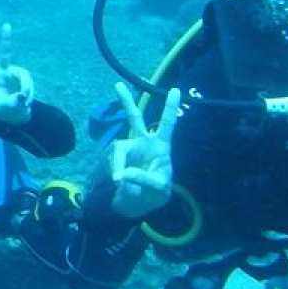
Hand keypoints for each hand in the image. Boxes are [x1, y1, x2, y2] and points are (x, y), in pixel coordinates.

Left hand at [0, 23, 34, 125]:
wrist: (14, 114)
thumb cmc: (3, 110)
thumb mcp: (3, 108)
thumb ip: (12, 102)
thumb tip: (22, 95)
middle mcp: (2, 71)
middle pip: (5, 54)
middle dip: (6, 40)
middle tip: (6, 25)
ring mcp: (14, 73)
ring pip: (23, 77)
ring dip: (26, 90)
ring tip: (24, 103)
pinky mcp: (24, 78)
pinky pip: (29, 84)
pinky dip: (29, 93)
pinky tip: (26, 102)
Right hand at [107, 82, 180, 219]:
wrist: (139, 204)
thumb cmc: (155, 193)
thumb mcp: (158, 189)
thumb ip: (143, 179)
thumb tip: (120, 173)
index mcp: (162, 147)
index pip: (167, 124)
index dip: (170, 108)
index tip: (175, 90)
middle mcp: (144, 144)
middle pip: (135, 119)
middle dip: (126, 102)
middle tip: (117, 85)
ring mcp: (129, 151)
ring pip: (118, 146)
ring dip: (116, 162)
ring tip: (118, 180)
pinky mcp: (117, 161)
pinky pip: (112, 163)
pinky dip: (114, 172)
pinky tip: (119, 183)